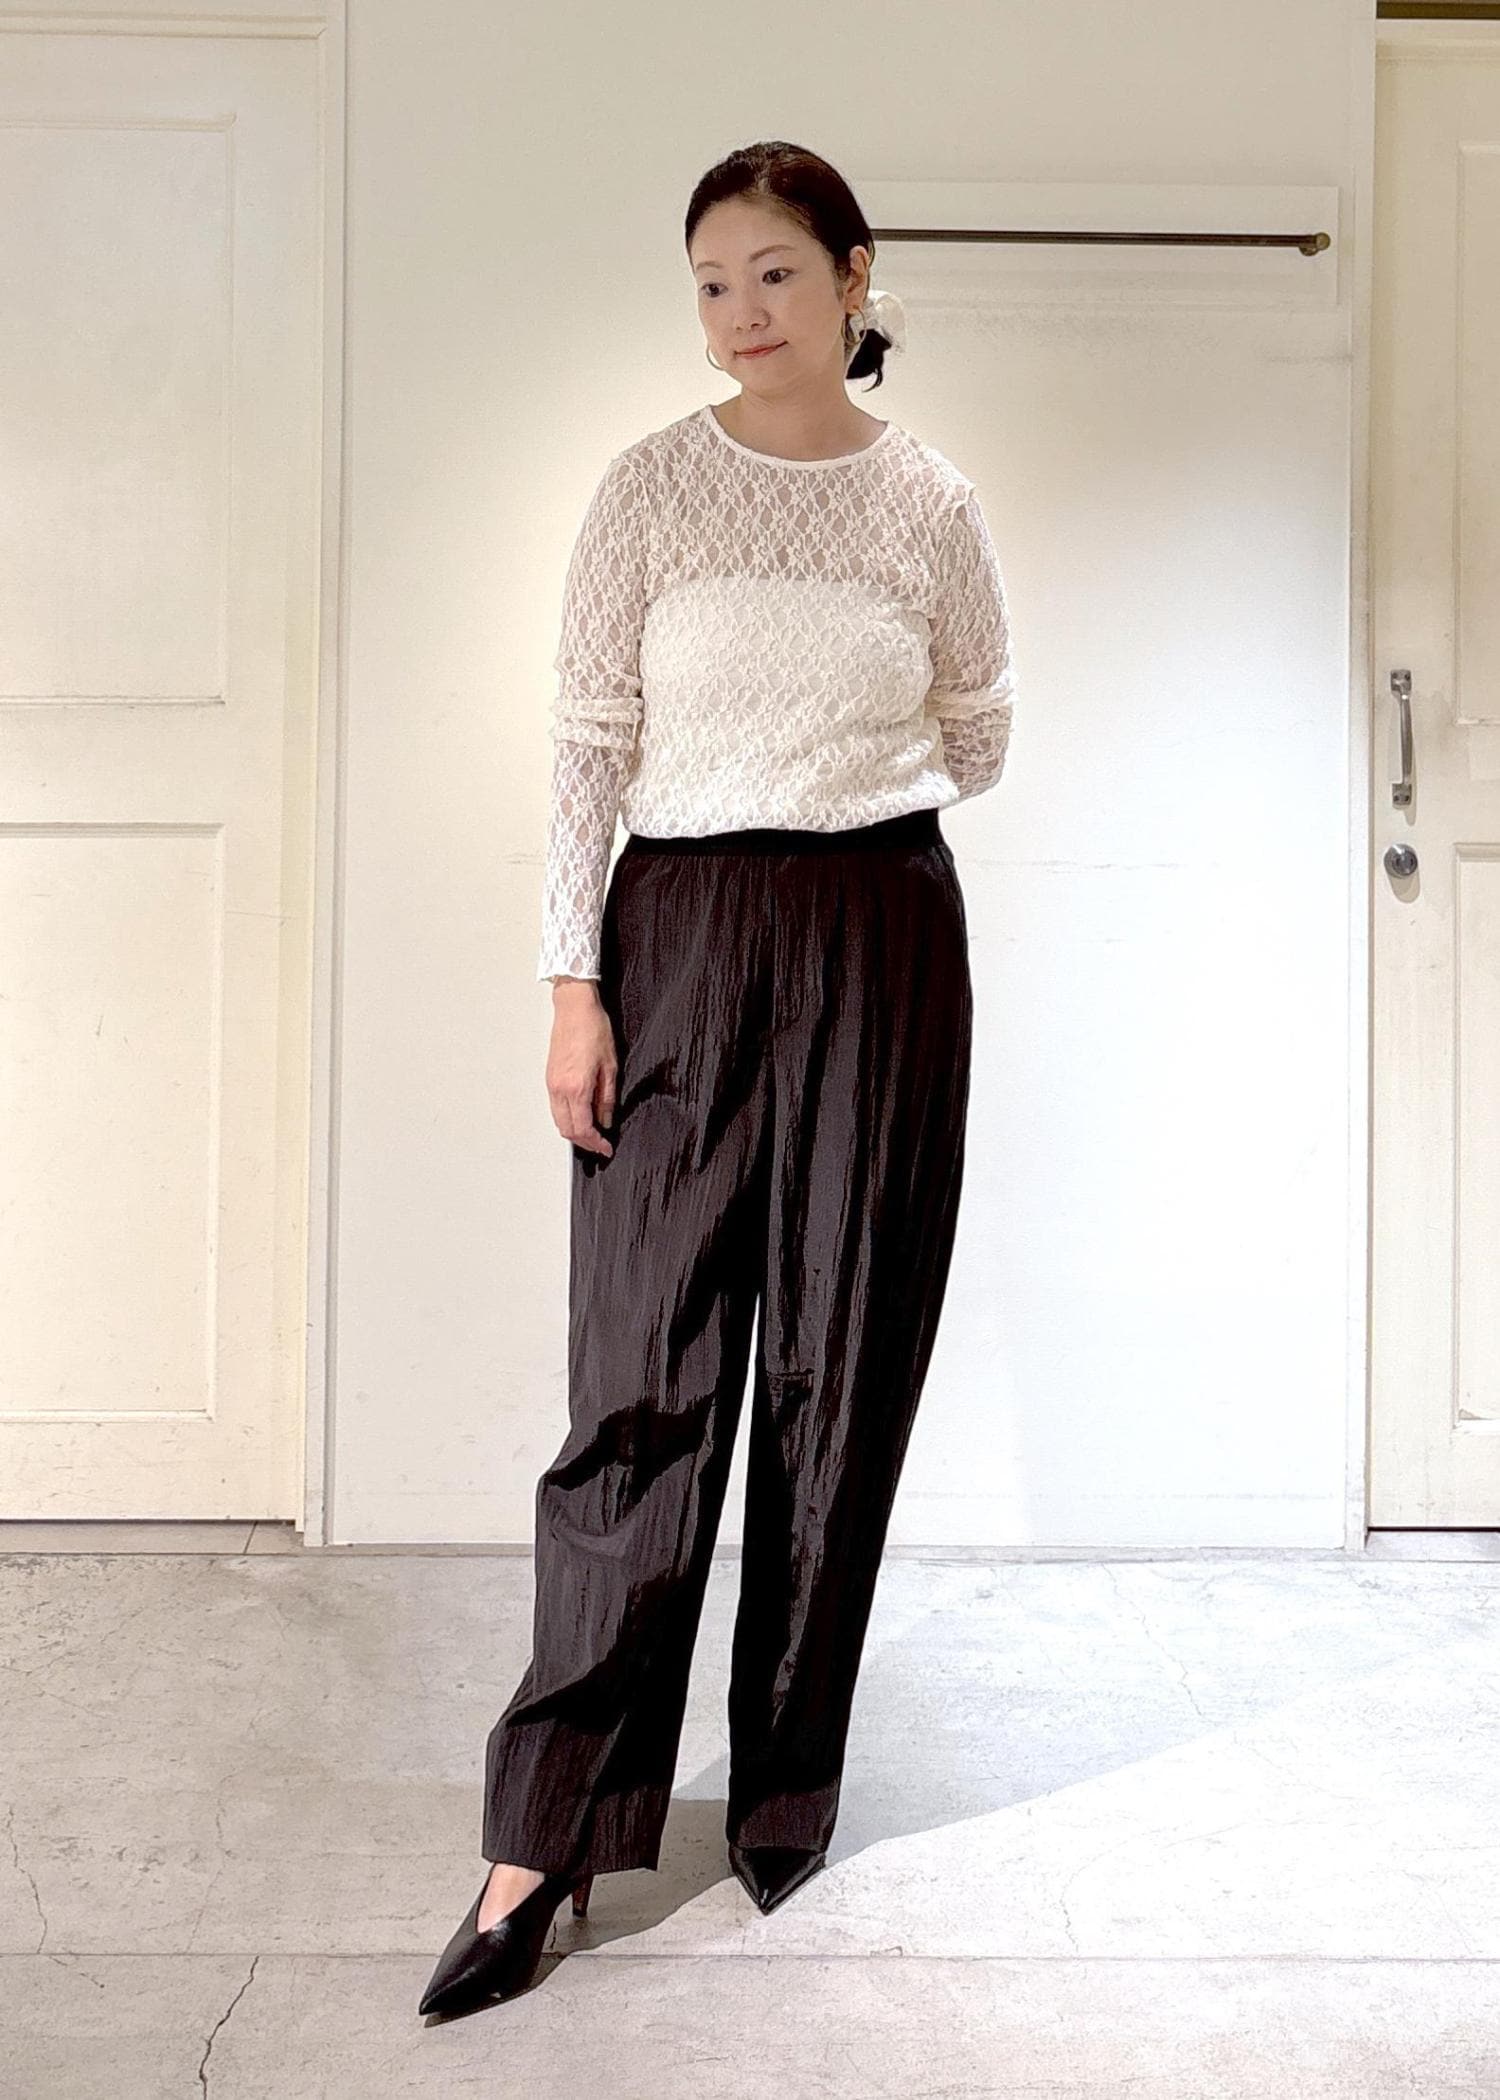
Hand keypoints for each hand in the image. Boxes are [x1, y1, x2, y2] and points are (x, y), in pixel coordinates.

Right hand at [546, 981, 616, 1157]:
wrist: (574, 1008)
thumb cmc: (593, 1029)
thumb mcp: (610, 1066)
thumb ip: (607, 1097)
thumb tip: (606, 1119)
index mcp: (576, 1088)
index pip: (583, 1128)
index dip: (595, 1143)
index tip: (606, 1147)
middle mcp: (559, 1089)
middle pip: (567, 1129)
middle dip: (584, 1142)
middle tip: (600, 1145)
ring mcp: (551, 1084)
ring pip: (559, 1120)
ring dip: (574, 1132)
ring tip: (592, 1134)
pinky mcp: (550, 1078)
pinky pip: (555, 1108)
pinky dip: (567, 1119)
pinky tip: (580, 1116)